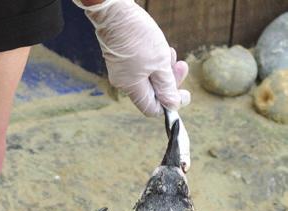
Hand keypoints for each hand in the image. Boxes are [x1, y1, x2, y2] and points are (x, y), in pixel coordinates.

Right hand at [76, 0, 190, 116]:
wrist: (115, 11)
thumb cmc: (138, 36)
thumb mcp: (159, 62)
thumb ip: (167, 86)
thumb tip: (173, 105)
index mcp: (131, 88)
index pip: (151, 108)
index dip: (169, 104)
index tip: (185, 93)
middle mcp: (124, 83)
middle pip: (152, 92)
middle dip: (170, 81)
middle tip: (182, 66)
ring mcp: (121, 70)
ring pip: (148, 77)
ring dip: (163, 68)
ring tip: (170, 52)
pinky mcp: (122, 58)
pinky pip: (141, 67)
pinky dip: (153, 61)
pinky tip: (159, 47)